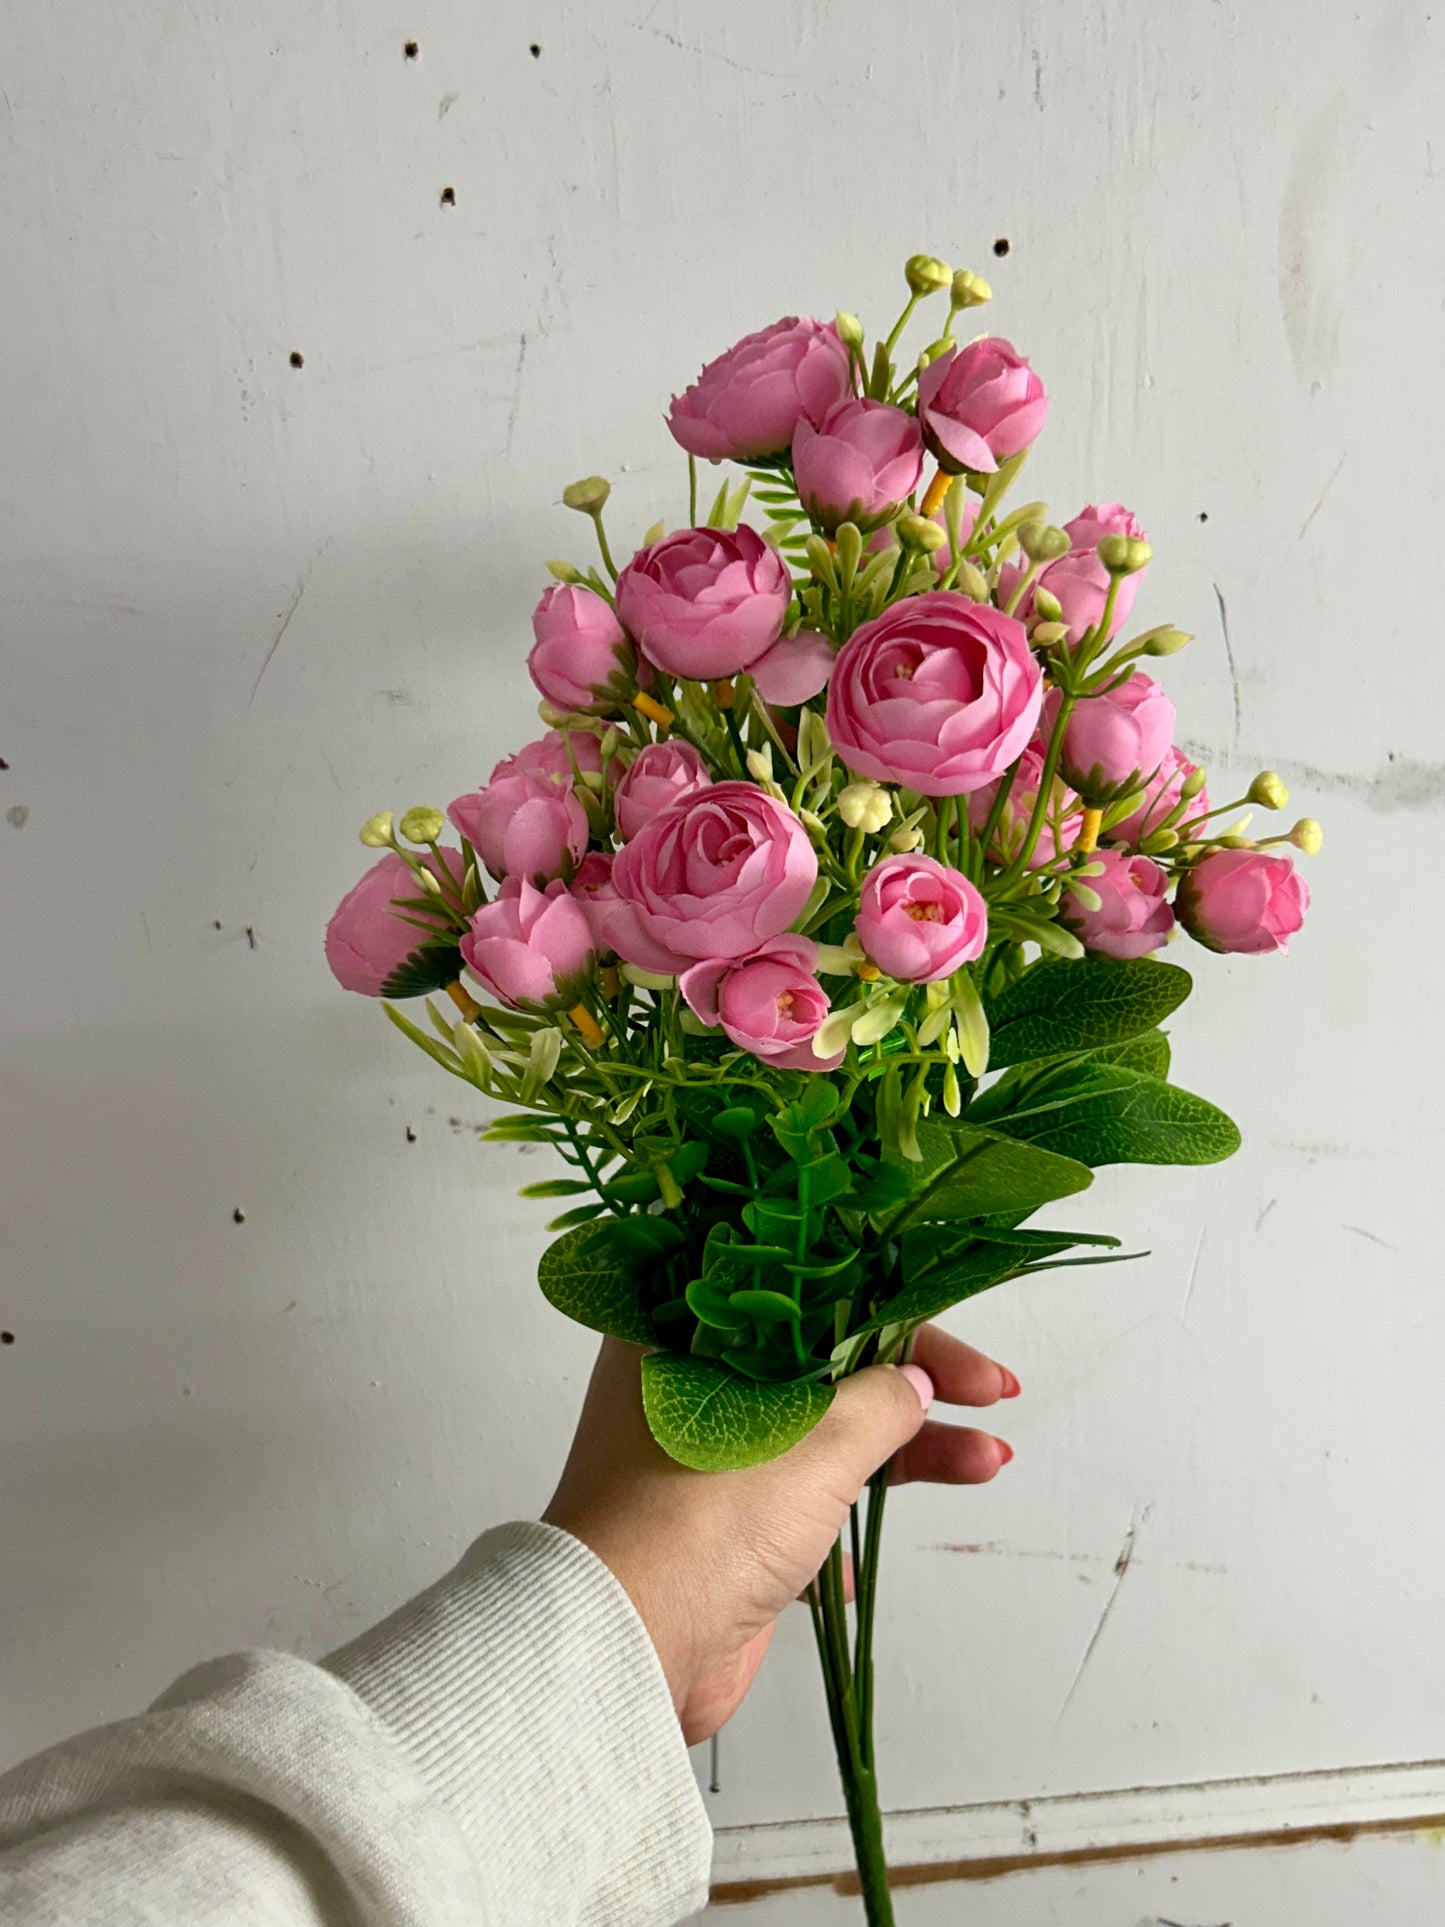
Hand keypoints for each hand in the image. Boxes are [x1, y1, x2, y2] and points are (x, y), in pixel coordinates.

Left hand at [542, 1326, 1018, 1744]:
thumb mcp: (813, 1441)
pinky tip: (864, 1559)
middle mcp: (690, 1383)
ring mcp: (704, 1457)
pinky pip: (797, 1502)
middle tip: (992, 1396)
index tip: (959, 1349)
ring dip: (902, 1451)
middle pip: (825, 1363)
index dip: (896, 1314)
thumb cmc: (697, 1522)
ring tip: (985, 1460)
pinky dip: (843, 1519)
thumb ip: (877, 1402)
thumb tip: (913, 1381)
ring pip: (821, 1433)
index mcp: (688, 1329)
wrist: (629, 1648)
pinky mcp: (717, 1524)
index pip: (812, 1297)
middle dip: (915, 1384)